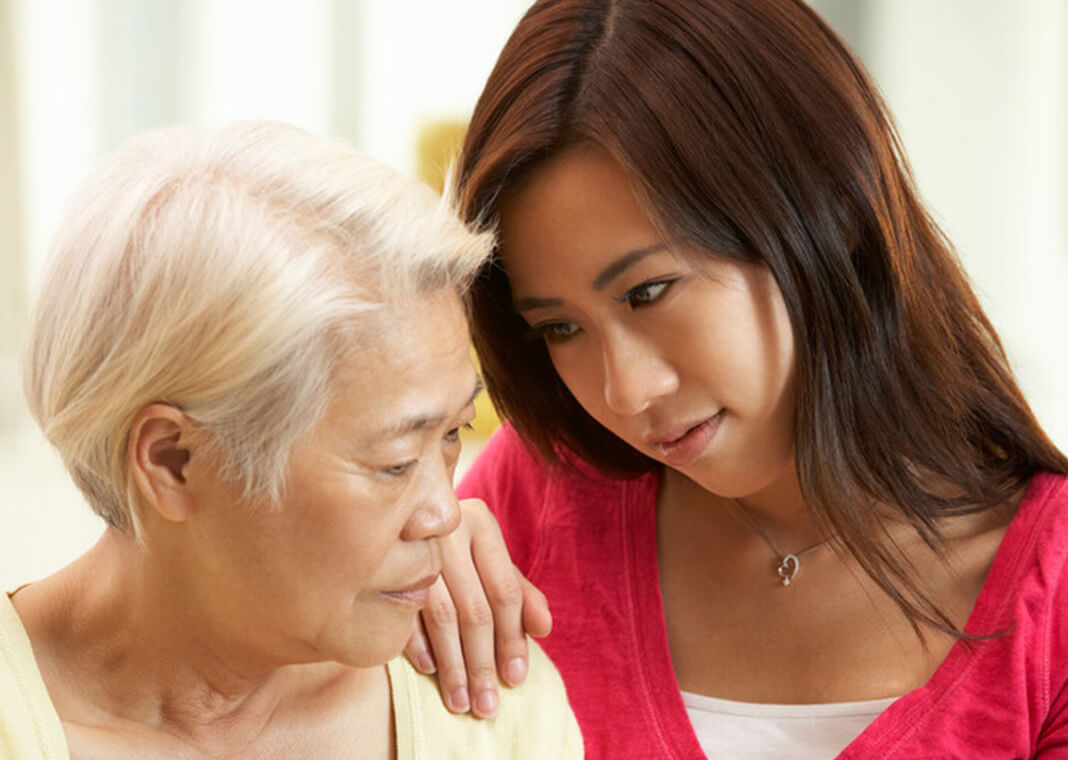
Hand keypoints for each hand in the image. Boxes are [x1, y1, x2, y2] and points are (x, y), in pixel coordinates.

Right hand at [404, 498, 551, 717]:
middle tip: (486, 706)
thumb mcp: (492, 563)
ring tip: (460, 702)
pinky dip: (417, 644)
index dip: (512, 639)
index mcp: (480, 523)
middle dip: (482, 664)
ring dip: (452, 665)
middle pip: (474, 609)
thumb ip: (522, 595)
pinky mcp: (381, 565)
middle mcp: (446, 530)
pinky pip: (403, 613)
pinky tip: (429, 671)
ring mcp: (412, 546)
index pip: (505, 591)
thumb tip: (544, 629)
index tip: (516, 680)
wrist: (392, 516)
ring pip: (441, 616)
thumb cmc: (457, 548)